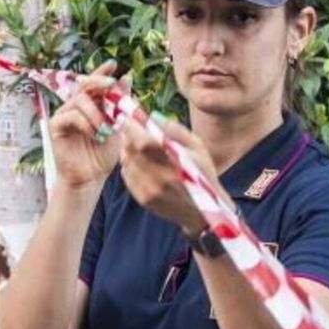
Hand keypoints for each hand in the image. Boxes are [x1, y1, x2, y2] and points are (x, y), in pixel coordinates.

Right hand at [47, 61, 122, 189]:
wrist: (91, 177)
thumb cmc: (103, 154)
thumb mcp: (117, 127)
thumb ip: (120, 104)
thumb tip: (127, 78)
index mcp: (92, 105)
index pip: (95, 83)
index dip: (102, 72)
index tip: (114, 63)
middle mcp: (76, 106)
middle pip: (85, 85)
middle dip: (99, 82)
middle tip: (111, 86)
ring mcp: (64, 115)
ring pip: (80, 100)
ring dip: (97, 113)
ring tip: (105, 129)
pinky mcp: (56, 126)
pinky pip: (71, 116)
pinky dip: (86, 123)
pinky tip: (95, 134)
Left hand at [118, 115, 228, 236]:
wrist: (201, 212)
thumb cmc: (202, 174)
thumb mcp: (197, 146)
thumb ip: (175, 130)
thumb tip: (152, 117)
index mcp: (176, 162)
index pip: (143, 142)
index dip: (131, 128)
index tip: (126, 117)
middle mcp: (161, 178)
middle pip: (131, 152)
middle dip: (127, 137)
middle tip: (128, 128)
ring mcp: (150, 191)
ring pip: (126, 163)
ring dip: (126, 150)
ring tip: (134, 144)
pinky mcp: (144, 200)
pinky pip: (127, 176)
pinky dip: (129, 165)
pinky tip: (138, 162)